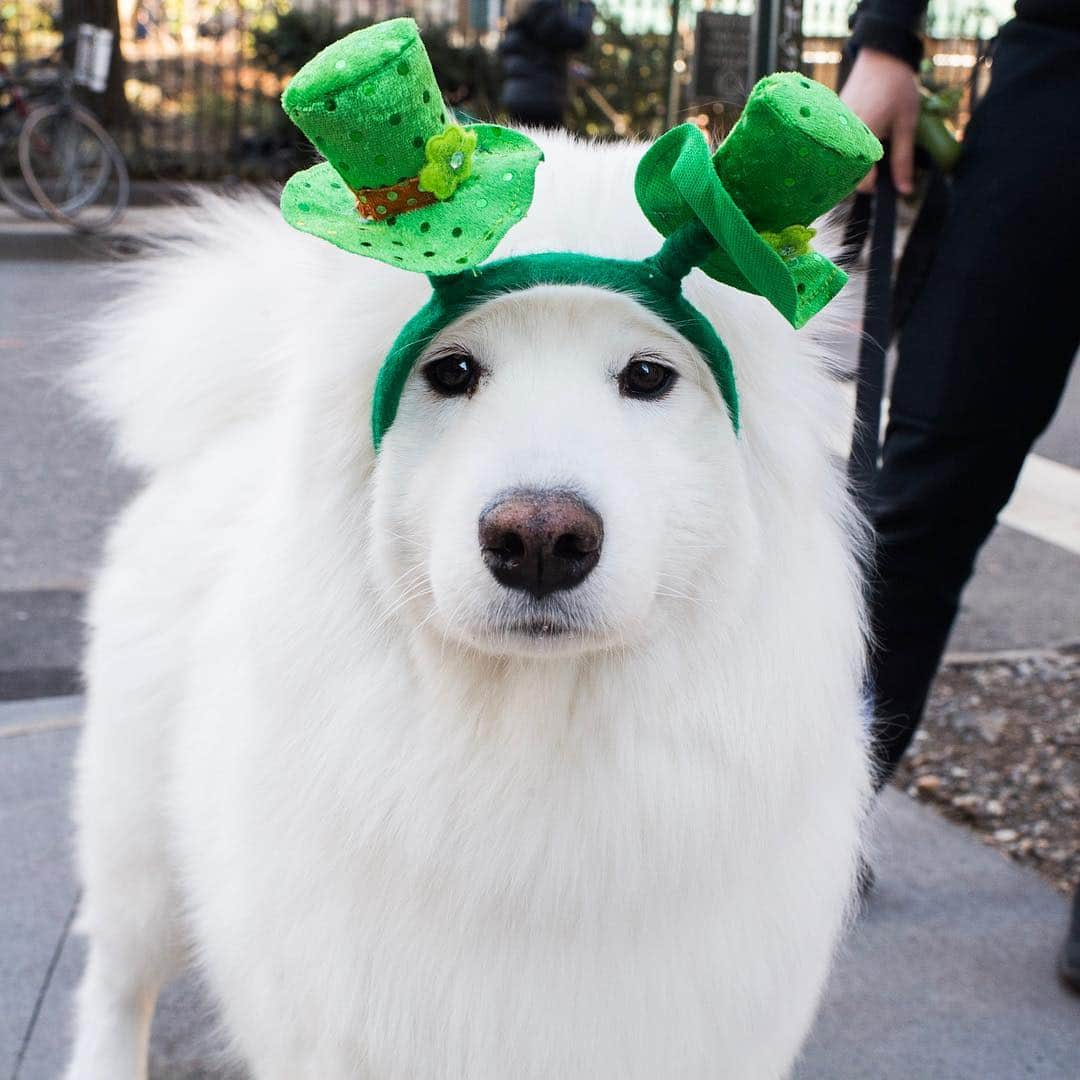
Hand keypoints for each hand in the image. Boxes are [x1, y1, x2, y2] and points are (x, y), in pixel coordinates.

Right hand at [840, 47, 920, 194]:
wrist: (881, 55)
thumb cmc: (897, 87)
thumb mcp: (906, 125)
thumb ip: (903, 161)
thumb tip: (904, 191)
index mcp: (861, 139)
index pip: (860, 182)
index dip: (876, 184)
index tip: (887, 177)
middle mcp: (841, 136)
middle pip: (847, 174)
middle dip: (864, 174)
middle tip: (882, 160)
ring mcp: (832, 129)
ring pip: (840, 161)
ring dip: (855, 160)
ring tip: (873, 141)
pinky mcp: (829, 122)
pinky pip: (836, 146)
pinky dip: (847, 147)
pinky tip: (862, 132)